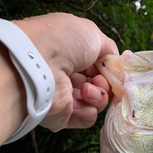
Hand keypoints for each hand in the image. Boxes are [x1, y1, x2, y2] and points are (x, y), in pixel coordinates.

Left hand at [13, 13, 118, 131]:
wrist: (37, 66)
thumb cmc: (61, 42)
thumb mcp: (92, 34)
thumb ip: (108, 49)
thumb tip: (115, 63)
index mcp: (70, 53)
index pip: (97, 66)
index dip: (108, 69)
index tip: (113, 70)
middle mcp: (67, 74)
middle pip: (99, 85)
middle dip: (105, 83)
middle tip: (98, 80)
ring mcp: (64, 96)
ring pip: (96, 102)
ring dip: (98, 96)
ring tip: (87, 90)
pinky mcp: (62, 115)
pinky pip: (87, 118)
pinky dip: (90, 110)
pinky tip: (83, 100)